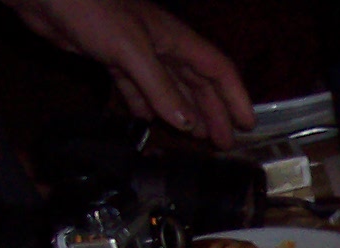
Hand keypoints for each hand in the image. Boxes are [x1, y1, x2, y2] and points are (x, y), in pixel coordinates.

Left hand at [4, 0, 254, 146]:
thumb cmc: (92, 10)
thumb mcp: (131, 51)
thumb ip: (160, 88)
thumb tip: (188, 124)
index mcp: (174, 39)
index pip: (217, 69)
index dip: (235, 97)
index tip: (247, 126)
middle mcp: (160, 46)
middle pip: (197, 82)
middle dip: (212, 112)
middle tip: (222, 143)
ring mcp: (135, 52)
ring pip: (169, 88)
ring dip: (182, 113)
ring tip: (193, 139)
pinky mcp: (110, 57)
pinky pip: (136, 87)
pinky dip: (144, 105)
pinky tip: (148, 122)